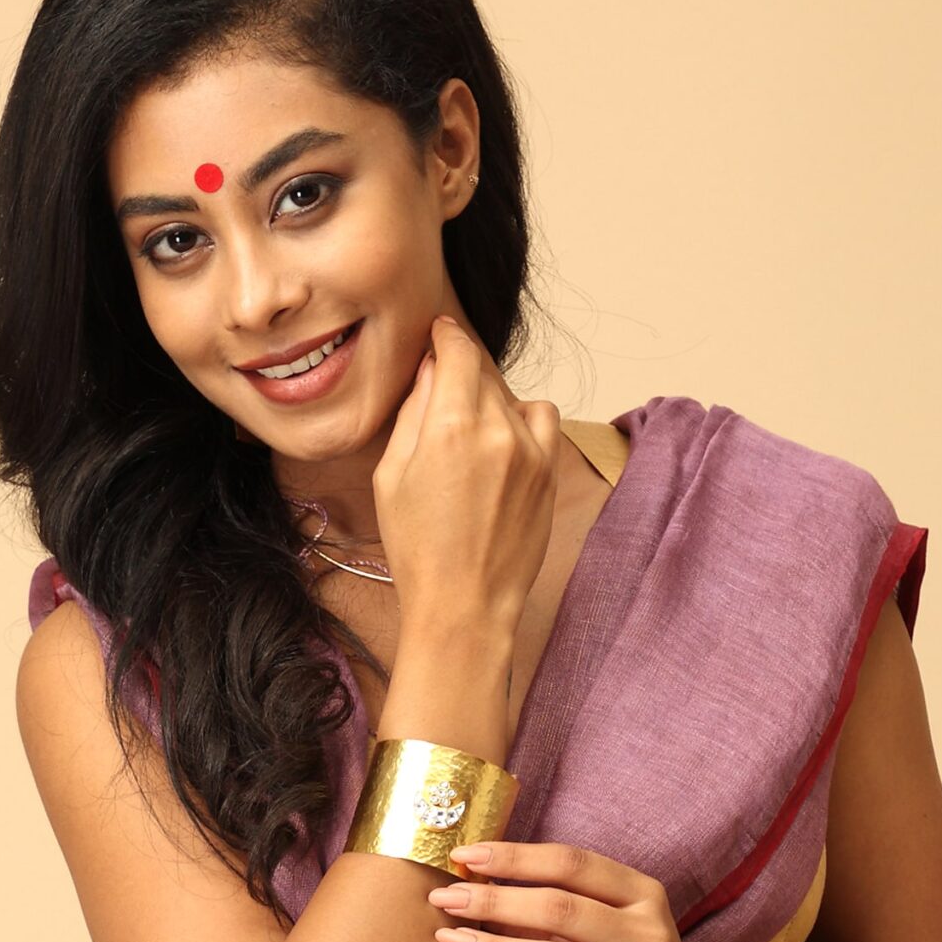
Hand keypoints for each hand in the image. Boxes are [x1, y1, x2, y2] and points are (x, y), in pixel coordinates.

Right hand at [370, 316, 563, 641]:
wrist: (465, 607)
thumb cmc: (418, 551)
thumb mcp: (393, 478)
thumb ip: (413, 414)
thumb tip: (432, 373)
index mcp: (451, 426)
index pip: (458, 351)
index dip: (447, 336)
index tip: (441, 334)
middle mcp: (497, 430)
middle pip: (483, 373)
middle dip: (462, 376)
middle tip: (443, 402)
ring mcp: (530, 451)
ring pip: (512, 396)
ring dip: (492, 401)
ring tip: (471, 435)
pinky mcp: (549, 472)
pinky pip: (541, 420)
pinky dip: (523, 420)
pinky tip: (502, 446)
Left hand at [429, 845, 727, 941]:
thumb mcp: (615, 930)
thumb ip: (564, 909)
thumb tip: (484, 884)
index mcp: (644, 896)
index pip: (573, 864)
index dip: (516, 857)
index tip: (466, 855)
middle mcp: (648, 936)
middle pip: (560, 908)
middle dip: (495, 901)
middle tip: (446, 898)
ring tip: (451, 941)